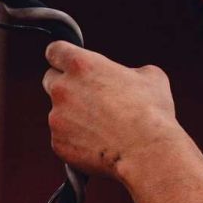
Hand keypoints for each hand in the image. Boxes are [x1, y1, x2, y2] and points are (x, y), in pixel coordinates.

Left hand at [43, 42, 183, 180]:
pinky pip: (62, 136)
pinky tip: (99, 142)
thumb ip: (127, 71)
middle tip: (88, 94)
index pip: (55, 51)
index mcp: (82, 66)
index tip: (64, 60)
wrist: (145, 151)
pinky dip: (76, 138)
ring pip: (58, 111)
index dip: (61, 55)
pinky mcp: (57, 141)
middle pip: (50, 80)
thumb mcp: (150, 77)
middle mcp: (62, 89)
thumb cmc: (152, 111)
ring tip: (104, 125)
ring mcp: (56, 117)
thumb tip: (124, 76)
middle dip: (66, 84)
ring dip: (74, 114)